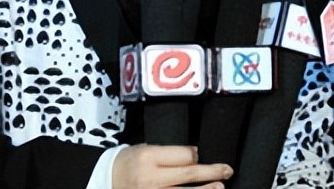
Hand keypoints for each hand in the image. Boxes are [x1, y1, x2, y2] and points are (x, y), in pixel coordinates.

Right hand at [112, 144, 232, 187]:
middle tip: (226, 171)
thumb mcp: (146, 149)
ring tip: (221, 187)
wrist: (107, 180)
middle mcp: (151, 179)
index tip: (200, 155)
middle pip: (189, 175)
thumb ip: (169, 154)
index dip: (196, 155)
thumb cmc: (128, 163)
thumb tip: (195, 156)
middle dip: (212, 173)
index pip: (185, 156)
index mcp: (149, 158)